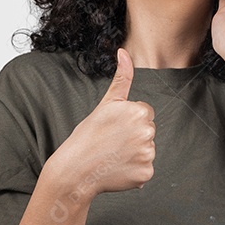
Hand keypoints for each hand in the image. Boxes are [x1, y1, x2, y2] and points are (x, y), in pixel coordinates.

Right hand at [54, 48, 154, 195]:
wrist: (76, 169)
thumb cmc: (88, 135)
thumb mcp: (106, 103)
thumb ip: (122, 78)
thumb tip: (123, 51)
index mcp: (140, 112)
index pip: (145, 113)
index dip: (128, 120)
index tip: (113, 127)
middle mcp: (148, 132)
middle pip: (148, 130)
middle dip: (133, 135)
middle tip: (112, 142)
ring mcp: (148, 154)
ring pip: (147, 149)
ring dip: (134, 153)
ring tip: (113, 155)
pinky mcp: (146, 173)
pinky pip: (145, 169)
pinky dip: (134, 170)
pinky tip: (117, 168)